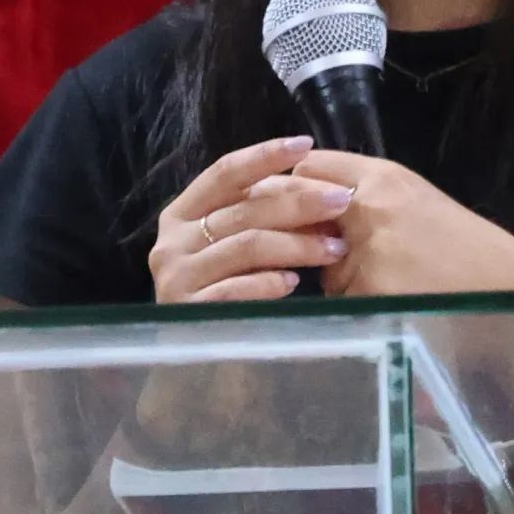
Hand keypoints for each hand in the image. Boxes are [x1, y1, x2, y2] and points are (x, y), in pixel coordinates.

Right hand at [148, 135, 356, 301]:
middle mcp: (170, 242)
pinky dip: (270, 282)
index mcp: (181, 214)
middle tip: (342, 202)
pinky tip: (295, 284)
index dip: (264, 155)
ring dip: (298, 244)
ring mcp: (176, 277)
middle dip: (299, 201)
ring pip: (247, 245)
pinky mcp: (187, 312)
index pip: (225, 172)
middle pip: (244, 208)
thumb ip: (262, 217)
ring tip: (336, 249)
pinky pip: (237, 288)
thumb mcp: (240, 246)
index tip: (304, 145)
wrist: (198, 367)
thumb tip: (322, 190)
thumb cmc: (227, 296)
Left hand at [290, 151, 513, 297]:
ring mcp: (368, 252)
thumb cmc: (469, 249)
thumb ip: (367, 198)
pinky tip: (392, 307)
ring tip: (387, 285)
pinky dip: (357, 308)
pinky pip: (341, 303)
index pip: (311, 166)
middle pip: (301, 213)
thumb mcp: (417, 203)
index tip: (300, 205)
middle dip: (303, 233)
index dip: (297, 186)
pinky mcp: (370, 294)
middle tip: (322, 250)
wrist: (512, 290)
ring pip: (321, 268)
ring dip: (337, 279)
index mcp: (386, 177)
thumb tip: (312, 206)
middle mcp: (371, 207)